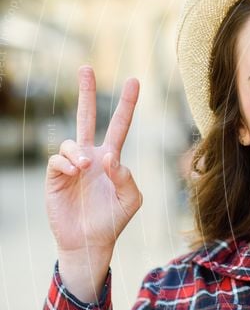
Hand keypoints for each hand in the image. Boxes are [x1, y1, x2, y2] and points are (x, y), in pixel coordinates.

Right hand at [46, 66, 141, 299]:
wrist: (90, 241)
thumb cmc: (114, 219)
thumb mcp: (132, 199)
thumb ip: (127, 176)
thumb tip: (110, 157)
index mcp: (112, 158)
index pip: (119, 125)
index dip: (127, 105)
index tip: (135, 81)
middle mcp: (90, 156)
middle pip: (86, 117)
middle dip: (86, 92)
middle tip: (86, 68)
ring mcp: (71, 165)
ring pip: (70, 142)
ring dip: (78, 153)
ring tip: (84, 168)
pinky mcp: (55, 177)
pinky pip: (57, 160)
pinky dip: (66, 164)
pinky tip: (74, 174)